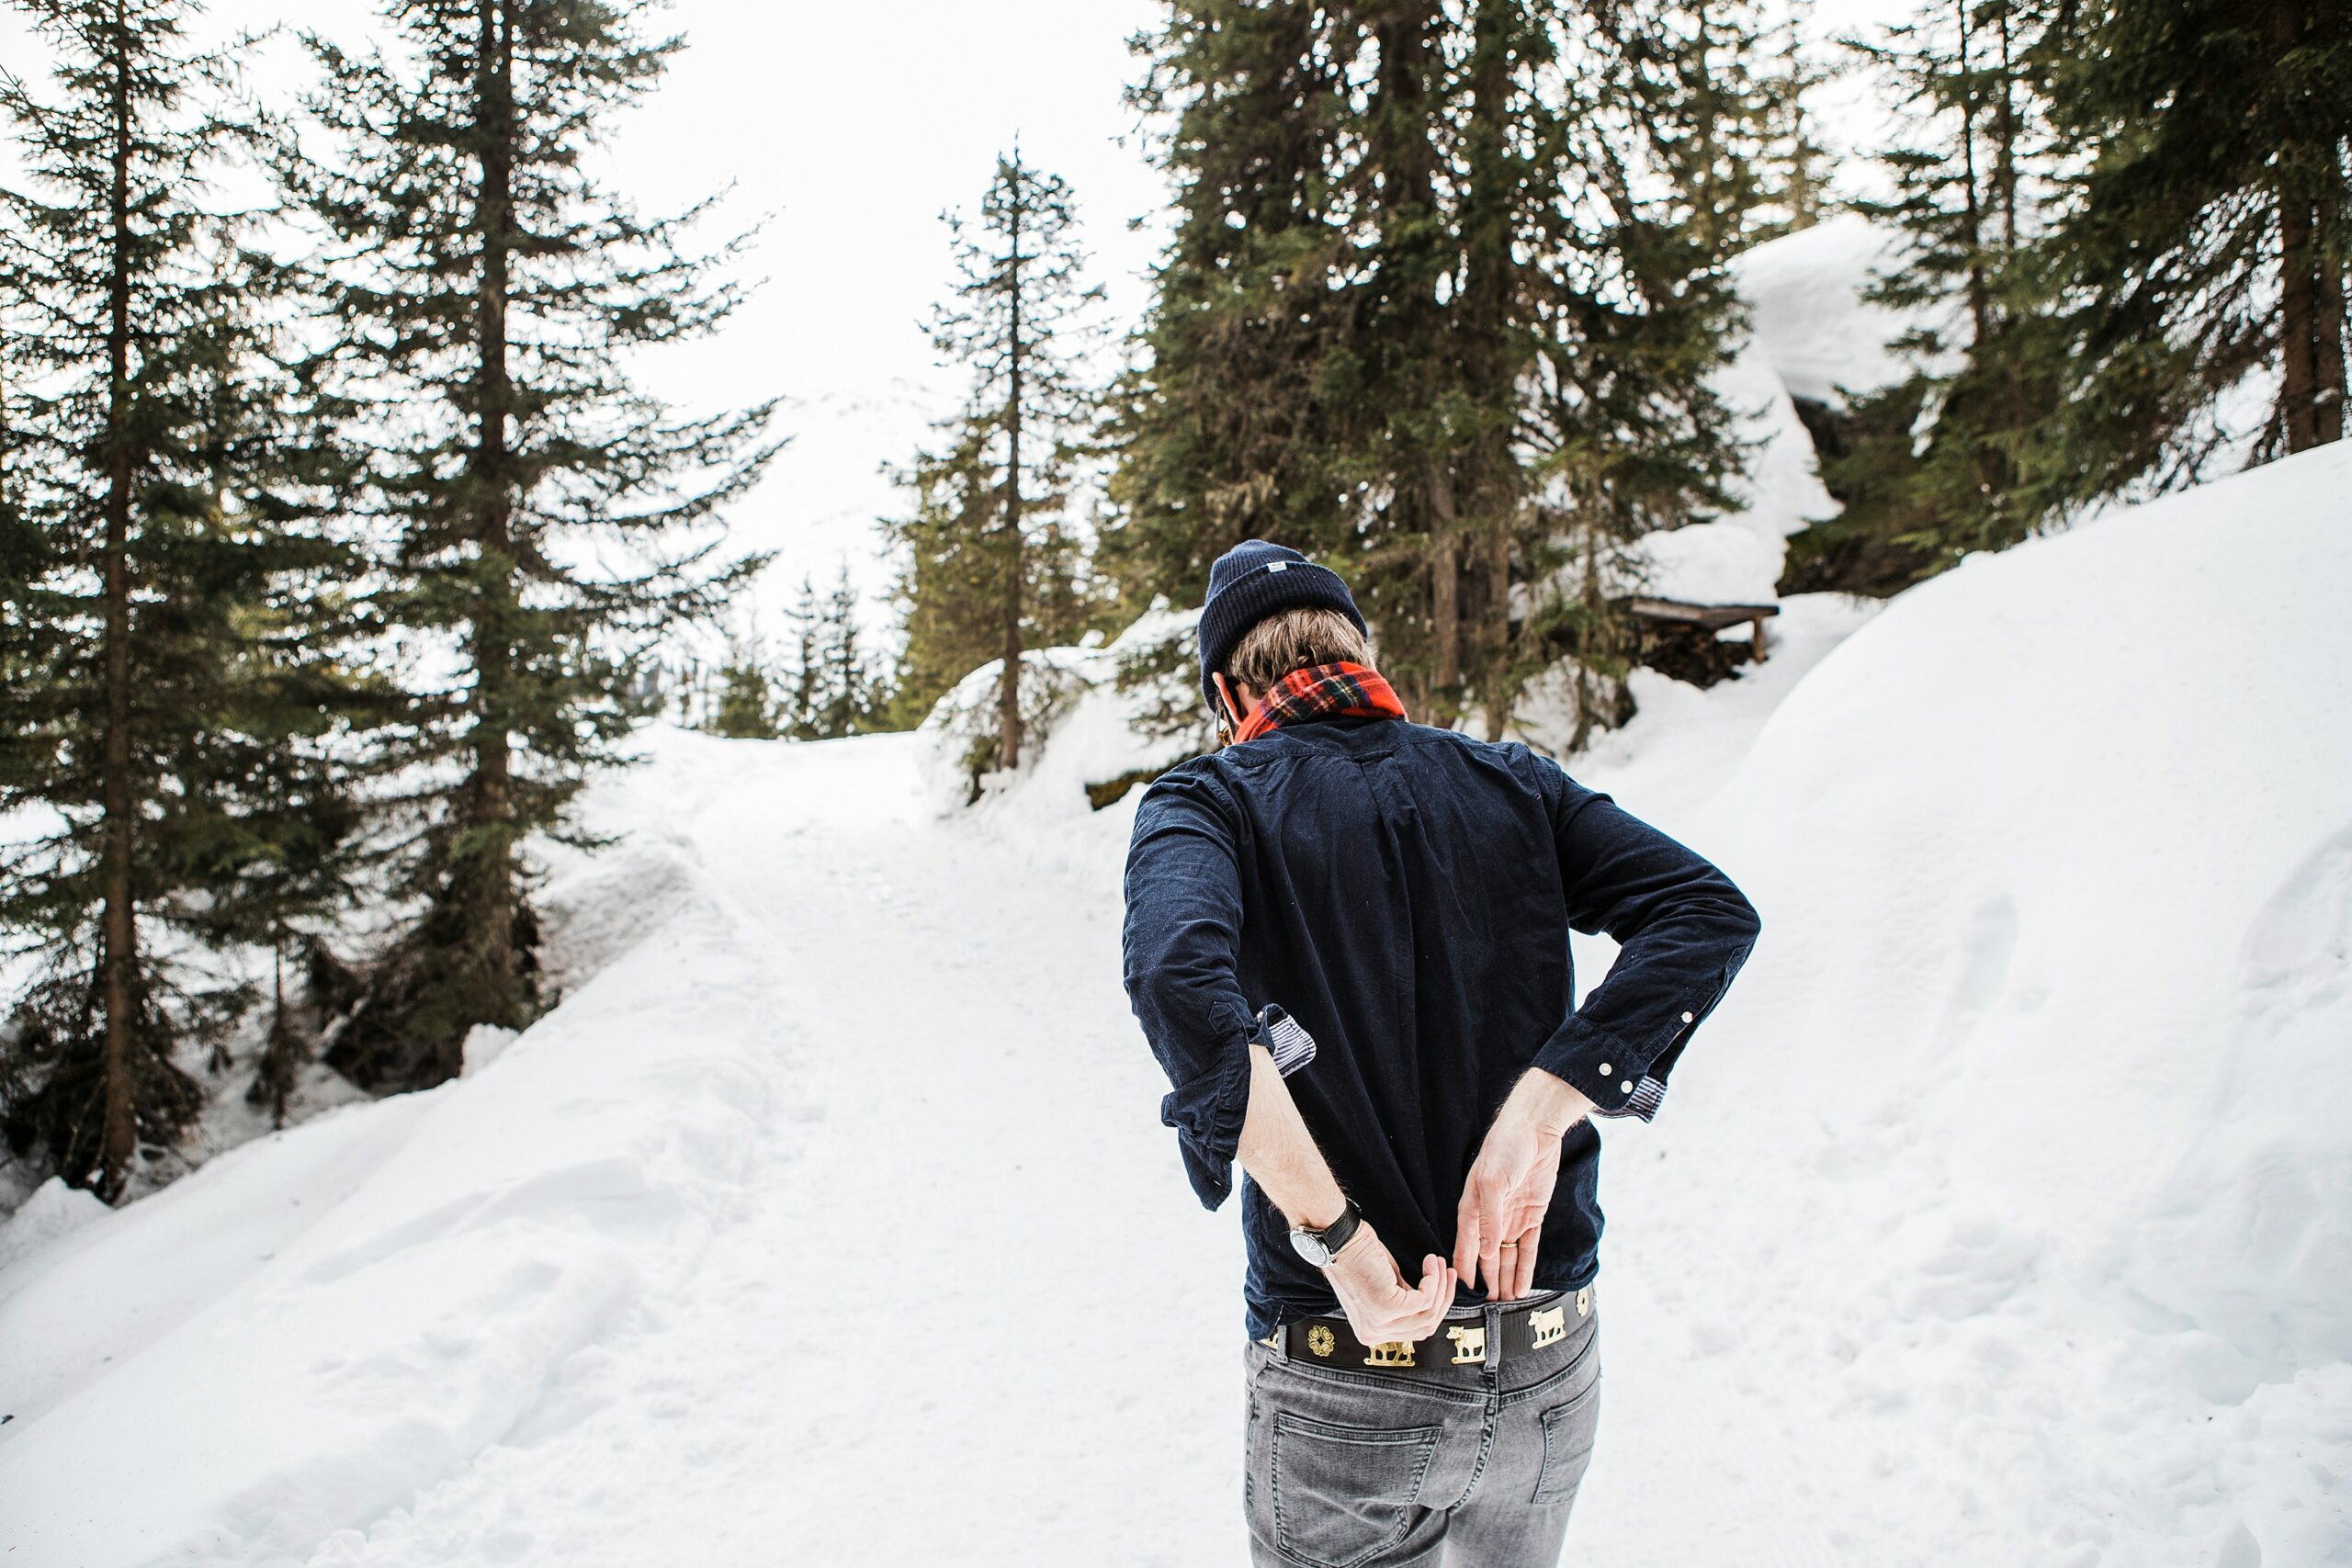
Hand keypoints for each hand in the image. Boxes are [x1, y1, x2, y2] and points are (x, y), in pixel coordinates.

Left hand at [1325, 1222, 1456, 1344]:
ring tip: (1438, 1263)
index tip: (1444, 1284)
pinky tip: (1430, 1263)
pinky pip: (1425, 1299)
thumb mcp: (1386, 1288)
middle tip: (1449, 1273)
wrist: (1338, 1239)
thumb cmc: (1358, 1257)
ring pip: (1428, 1314)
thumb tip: (1431, 1303)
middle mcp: (1373, 1334)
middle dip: (1443, 1298)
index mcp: (1370, 1333)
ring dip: (1440, 1286)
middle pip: (1425, 1327)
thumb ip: (1405, 1302)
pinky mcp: (1386, 1307)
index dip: (1435, 1308)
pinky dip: (1433, 1280)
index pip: (1414, 1332)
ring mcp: (1379, 1323)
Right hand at [1454, 1070, 1594, 1301]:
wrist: (1535, 1128)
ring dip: (1507, 1280)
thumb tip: (1486, 1254)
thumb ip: (1489, 1220)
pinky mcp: (1531, 1215)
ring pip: (1507, 1257)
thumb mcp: (1492, 1183)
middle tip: (1491, 1312)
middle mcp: (1489, 1218)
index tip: (1463, 1296)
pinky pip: (1528, 1247)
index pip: (1466, 1249)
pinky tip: (1524, 1285)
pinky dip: (1526, 1267)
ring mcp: (1511, 1218)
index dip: (1464, 1272)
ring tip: (1508, 1305)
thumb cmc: (1505, 1148)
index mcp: (1472, 1209)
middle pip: (1487, 1258)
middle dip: (1489, 1284)